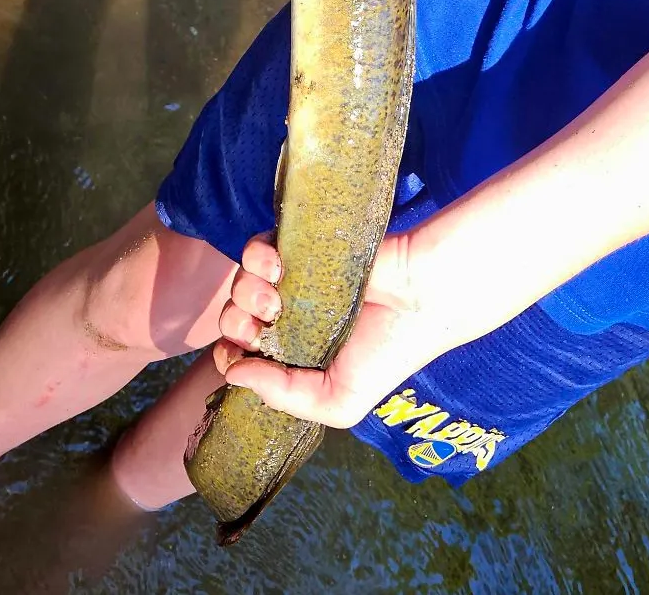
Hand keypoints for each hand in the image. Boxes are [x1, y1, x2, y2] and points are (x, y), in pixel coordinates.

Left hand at [213, 232, 471, 428]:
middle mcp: (286, 319)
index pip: (240, 356)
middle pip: (233, 320)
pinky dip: (256, 258)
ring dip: (245, 294)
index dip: (228, 357)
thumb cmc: (386, 352)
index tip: (234, 357)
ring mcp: (289, 282)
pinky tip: (277, 269)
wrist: (420, 297)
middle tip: (260, 328)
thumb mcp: (341, 401)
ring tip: (275, 302)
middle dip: (235, 326)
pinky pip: (255, 249)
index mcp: (293, 356)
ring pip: (240, 285)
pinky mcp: (296, 248)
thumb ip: (286, 398)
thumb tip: (235, 375)